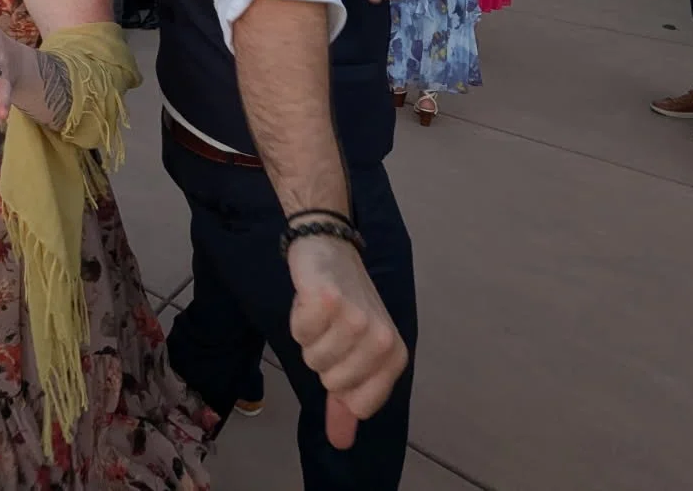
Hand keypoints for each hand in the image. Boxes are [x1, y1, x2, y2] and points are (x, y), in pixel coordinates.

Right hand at [288, 234, 408, 447]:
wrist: (331, 250)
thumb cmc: (346, 304)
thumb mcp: (354, 355)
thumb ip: (346, 402)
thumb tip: (341, 443)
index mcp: (394, 357)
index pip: (357, 403)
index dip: (339, 384)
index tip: (343, 354)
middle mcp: (381, 340)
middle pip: (330, 381)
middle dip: (321, 357)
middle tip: (331, 328)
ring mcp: (357, 320)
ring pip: (312, 358)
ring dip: (308, 337)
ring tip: (321, 314)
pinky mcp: (328, 301)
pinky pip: (300, 331)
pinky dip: (298, 317)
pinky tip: (309, 299)